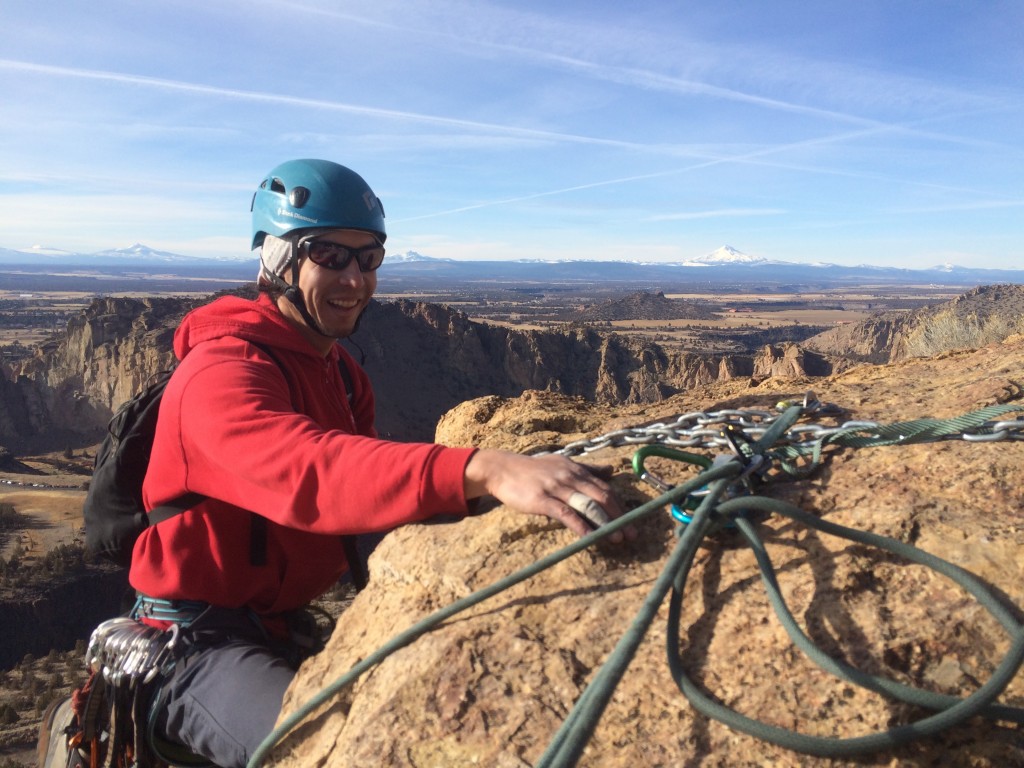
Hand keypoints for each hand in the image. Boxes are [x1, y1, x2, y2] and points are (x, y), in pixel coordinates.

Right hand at [463, 449, 632, 541]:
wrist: (502, 469)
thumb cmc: (533, 469)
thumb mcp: (562, 463)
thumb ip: (588, 468)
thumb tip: (612, 470)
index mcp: (577, 469)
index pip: (605, 488)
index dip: (621, 505)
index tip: (634, 520)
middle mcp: (570, 477)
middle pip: (602, 497)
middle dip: (620, 516)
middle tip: (633, 534)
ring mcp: (557, 488)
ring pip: (588, 506)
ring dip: (605, 523)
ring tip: (617, 538)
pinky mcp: (542, 500)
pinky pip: (566, 514)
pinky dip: (580, 527)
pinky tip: (590, 538)